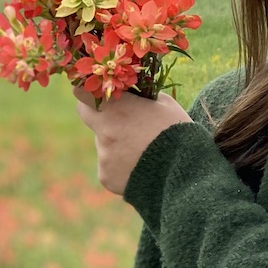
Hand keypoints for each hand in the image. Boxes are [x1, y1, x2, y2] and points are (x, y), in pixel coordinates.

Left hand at [74, 87, 192, 194]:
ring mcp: (104, 156)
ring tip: (145, 151)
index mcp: (117, 109)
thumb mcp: (165, 105)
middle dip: (101, 114)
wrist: (185, 174)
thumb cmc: (179, 133)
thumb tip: (132, 95)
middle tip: (122, 119)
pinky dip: (122, 166)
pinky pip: (109, 166)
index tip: (97, 92)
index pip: (83, 92)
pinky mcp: (106, 177)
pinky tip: (142, 167)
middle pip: (88, 115)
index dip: (89, 91)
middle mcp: (104, 131)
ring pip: (104, 143)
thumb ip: (142, 97)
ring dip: (118, 143)